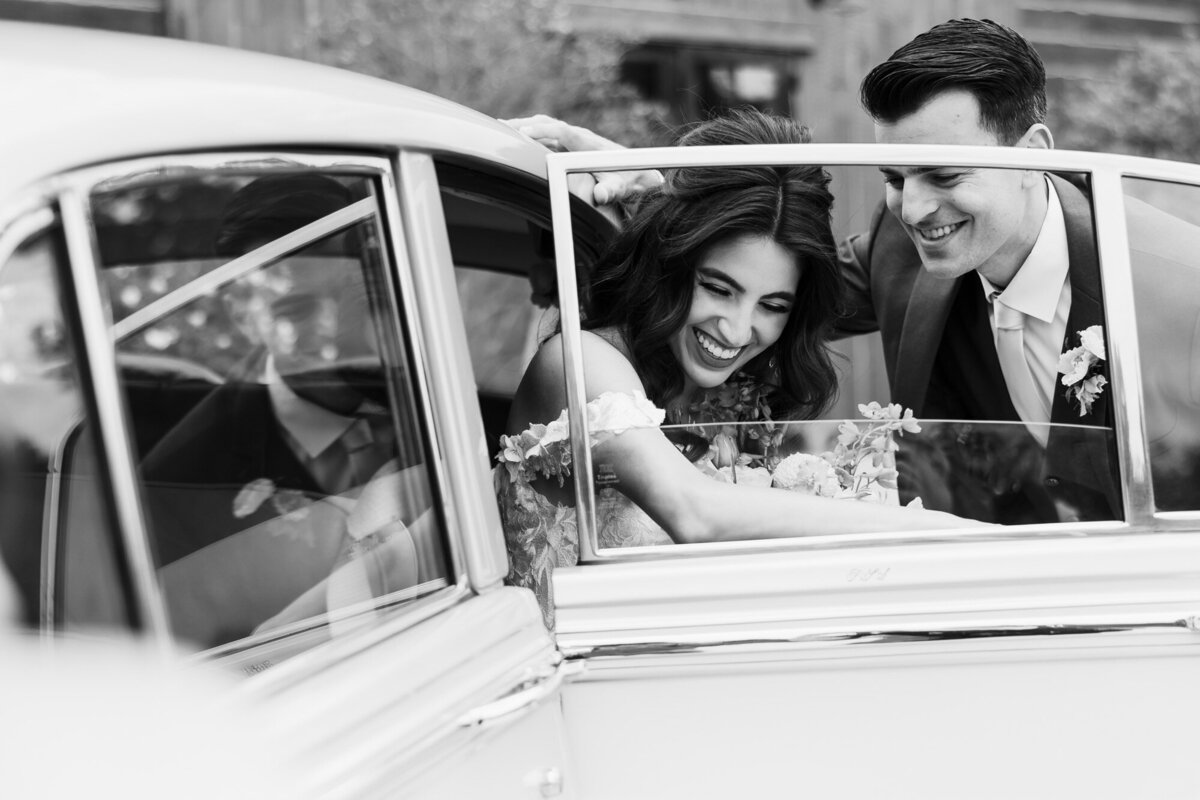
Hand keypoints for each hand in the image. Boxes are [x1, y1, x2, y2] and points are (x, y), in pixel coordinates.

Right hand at [503, 114, 663, 204]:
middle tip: (502, 127)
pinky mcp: (572, 142)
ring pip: (547, 126)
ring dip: (525, 125)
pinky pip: (548, 132)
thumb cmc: (628, 180)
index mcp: (588, 145)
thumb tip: (601, 195)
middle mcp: (580, 136)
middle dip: (526, 124)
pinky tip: (516, 136)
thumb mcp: (622, 188)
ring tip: (501, 128)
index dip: (544, 131)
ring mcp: (575, 138)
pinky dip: (531, 131)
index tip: (524, 132)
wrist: (638, 171)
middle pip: (549, 124)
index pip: (563, 132)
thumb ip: (612, 191)